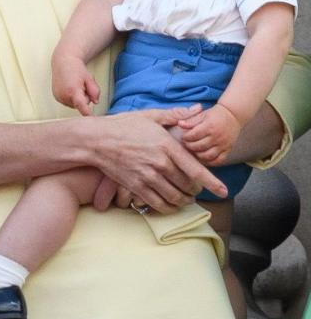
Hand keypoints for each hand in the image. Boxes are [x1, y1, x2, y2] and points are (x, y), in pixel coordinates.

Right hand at [52, 52, 99, 115]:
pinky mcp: (56, 97)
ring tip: (74, 85)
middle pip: (80, 105)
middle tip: (82, 85)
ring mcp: (59, 97)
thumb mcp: (90, 78)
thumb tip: (96, 102)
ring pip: (74, 105)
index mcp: (73, 90)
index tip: (92, 120)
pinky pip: (68, 102)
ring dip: (77, 98)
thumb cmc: (77, 69)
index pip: (82, 107)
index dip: (87, 114)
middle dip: (84, 98)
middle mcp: (64, 96)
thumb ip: (95, 91)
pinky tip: (69, 87)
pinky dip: (71, 97)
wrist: (63, 62)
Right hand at [90, 106, 226, 211]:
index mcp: (166, 146)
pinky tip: (170, 204)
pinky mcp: (135, 187)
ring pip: (174, 197)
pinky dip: (167, 207)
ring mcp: (147, 178)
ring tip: (186, 198)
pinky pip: (158, 204)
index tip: (223, 190)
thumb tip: (196, 110)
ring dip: (183, 200)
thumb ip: (175, 115)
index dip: (212, 182)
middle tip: (197, 189)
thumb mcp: (150, 116)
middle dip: (196, 190)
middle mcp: (160, 164)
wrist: (95, 141)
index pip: (196, 169)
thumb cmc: (122, 126)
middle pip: (187, 185)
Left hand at [178, 102, 241, 165]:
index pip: (193, 135)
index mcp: (210, 126)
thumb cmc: (215, 115)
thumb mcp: (202, 114)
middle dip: (190, 146)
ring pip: (208, 156)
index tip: (184, 136)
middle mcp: (217, 137)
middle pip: (199, 147)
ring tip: (194, 150)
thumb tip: (179, 124)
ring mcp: (223, 145)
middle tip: (187, 144)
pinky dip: (210, 162)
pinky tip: (204, 158)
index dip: (186, 137)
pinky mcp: (228, 150)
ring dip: (198, 155)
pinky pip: (218, 160)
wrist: (233, 116)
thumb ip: (191, 120)